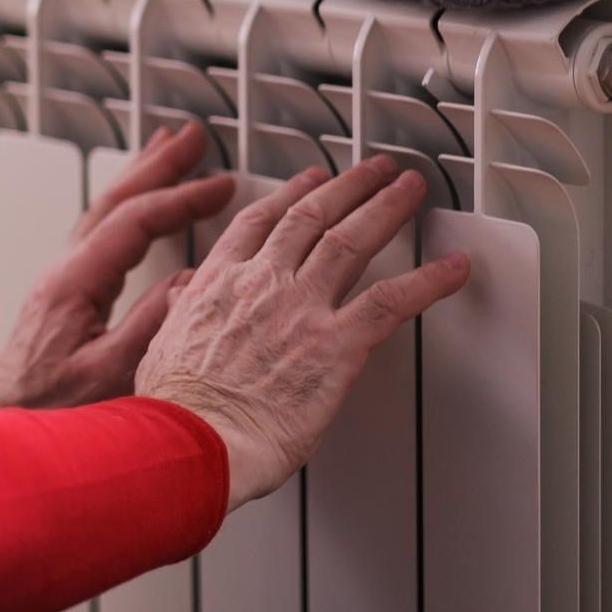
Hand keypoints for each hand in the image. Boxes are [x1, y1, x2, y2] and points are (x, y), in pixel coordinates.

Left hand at [0, 123, 234, 408]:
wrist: (7, 440)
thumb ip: (153, 325)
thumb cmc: (50, 417)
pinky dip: (131, 212)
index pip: (133, 222)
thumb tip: (192, 282)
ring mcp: (63, 286)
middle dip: (156, 165)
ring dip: (141, 181)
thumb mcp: (112, 375)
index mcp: (73, 286)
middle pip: (113, 202)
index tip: (219, 185)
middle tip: (191, 137)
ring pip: (105, 215)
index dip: (180, 199)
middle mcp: (64, 276)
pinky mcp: (66, 301)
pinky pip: (104, 238)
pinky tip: (144, 211)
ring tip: (167, 153)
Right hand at [135, 156, 469, 511]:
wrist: (192, 440)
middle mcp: (262, 283)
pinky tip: (452, 268)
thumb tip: (182, 301)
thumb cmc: (176, 411)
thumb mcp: (160, 347)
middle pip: (312, 217)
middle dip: (349, 186)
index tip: (309, 181)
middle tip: (373, 171)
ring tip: (410, 188)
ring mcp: (301, 308)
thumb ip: (180, 315)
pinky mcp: (336, 345)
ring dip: (387, 208)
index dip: (290, 195)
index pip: (260, 222)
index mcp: (218, 284)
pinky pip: (392, 302)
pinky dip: (428, 281)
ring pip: (352, 240)